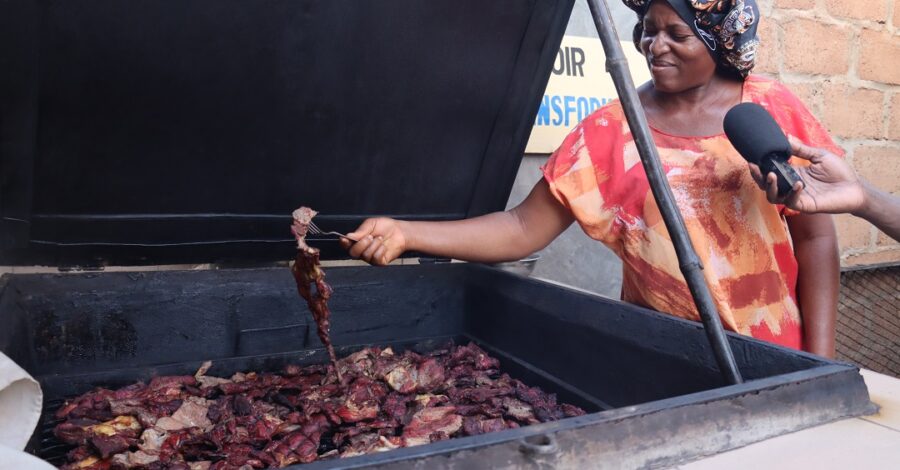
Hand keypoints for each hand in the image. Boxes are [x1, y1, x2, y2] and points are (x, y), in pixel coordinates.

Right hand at [340, 217, 408, 265]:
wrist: (399, 231)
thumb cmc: (385, 227)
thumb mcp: (371, 224)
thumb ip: (360, 231)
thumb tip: (348, 237)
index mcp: (357, 241)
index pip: (346, 245)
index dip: (344, 243)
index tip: (345, 239)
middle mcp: (362, 251)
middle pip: (353, 253)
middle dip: (361, 244)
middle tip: (370, 236)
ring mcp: (370, 258)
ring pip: (365, 255)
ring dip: (374, 245)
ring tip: (380, 239)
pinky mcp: (379, 262)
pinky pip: (375, 259)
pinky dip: (380, 250)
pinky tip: (384, 246)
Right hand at [748, 137, 865, 214]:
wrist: (856, 188)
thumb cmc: (840, 172)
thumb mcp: (819, 155)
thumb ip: (802, 149)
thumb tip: (786, 136)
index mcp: (793, 174)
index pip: (771, 172)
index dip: (760, 167)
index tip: (753, 158)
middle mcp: (791, 186)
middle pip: (766, 185)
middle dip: (758, 177)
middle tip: (754, 167)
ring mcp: (797, 197)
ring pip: (773, 197)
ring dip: (769, 187)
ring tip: (771, 176)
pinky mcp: (806, 206)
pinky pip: (792, 202)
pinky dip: (793, 193)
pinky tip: (799, 184)